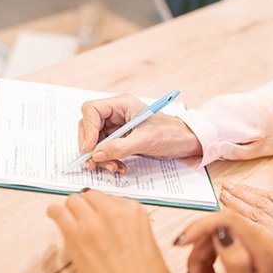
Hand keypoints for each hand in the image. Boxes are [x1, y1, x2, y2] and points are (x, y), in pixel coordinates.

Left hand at [47, 189, 175, 272]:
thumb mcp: (148, 243)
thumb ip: (130, 228)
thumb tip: (116, 228)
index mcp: (134, 211)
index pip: (110, 197)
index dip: (103, 208)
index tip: (100, 215)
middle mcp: (112, 211)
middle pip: (90, 196)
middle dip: (86, 206)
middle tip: (84, 219)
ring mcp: (92, 222)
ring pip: (72, 201)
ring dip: (71, 209)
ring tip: (68, 219)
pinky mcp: (74, 236)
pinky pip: (58, 212)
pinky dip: (55, 213)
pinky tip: (54, 217)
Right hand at [78, 94, 201, 172]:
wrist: (184, 142)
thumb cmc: (170, 134)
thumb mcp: (145, 141)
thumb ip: (119, 147)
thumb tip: (96, 154)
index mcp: (121, 104)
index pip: (91, 110)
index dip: (87, 129)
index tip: (89, 149)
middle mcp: (115, 114)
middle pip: (88, 127)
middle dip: (91, 147)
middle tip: (95, 163)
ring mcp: (116, 127)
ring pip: (95, 142)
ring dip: (100, 157)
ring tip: (113, 167)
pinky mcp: (119, 140)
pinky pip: (104, 150)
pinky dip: (108, 161)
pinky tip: (119, 167)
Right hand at [175, 210, 272, 272]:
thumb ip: (234, 262)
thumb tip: (223, 233)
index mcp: (265, 250)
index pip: (228, 220)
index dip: (201, 227)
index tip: (182, 242)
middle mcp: (263, 241)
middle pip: (218, 227)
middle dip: (198, 249)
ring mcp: (255, 243)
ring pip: (213, 235)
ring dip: (199, 257)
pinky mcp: (246, 246)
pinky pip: (216, 242)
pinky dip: (205, 259)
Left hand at [219, 183, 272, 272]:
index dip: (253, 190)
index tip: (239, 187)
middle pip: (261, 205)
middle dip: (240, 194)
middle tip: (226, 188)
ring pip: (253, 215)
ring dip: (235, 204)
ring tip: (223, 197)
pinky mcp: (269, 252)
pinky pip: (248, 231)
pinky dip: (235, 221)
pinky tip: (225, 216)